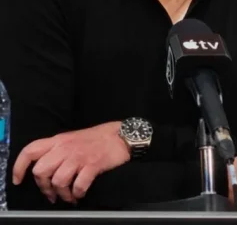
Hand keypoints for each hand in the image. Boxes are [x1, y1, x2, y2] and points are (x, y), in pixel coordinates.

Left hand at [12, 121, 130, 203]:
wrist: (122, 136)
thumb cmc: (98, 138)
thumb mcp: (72, 138)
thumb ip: (57, 149)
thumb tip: (45, 168)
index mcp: (58, 141)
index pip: (30, 151)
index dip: (19, 167)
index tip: (18, 180)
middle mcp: (65, 148)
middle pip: (41, 171)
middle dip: (44, 187)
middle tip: (52, 194)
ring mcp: (79, 157)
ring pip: (58, 181)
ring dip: (62, 194)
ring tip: (69, 196)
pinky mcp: (93, 165)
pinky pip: (78, 185)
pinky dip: (77, 193)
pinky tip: (80, 193)